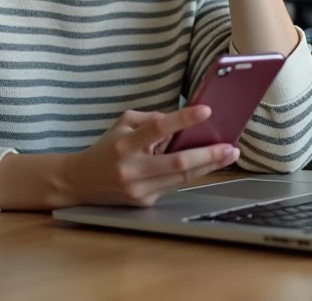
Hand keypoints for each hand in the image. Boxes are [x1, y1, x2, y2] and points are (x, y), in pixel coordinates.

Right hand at [59, 106, 239, 206]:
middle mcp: (132, 169)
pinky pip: (173, 185)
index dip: (182, 119)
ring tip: (228, 154)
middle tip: (231, 146)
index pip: (157, 129)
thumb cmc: (106, 148)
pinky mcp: (144, 203)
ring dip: (209, 166)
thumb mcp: (122, 124)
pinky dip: (191, 174)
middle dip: (208, 154)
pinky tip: (206, 164)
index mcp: (124, 144)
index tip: (206, 110)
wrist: (80, 182)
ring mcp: (138, 190)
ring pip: (181, 178)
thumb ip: (150, 119)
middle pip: (177, 163)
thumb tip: (180, 122)